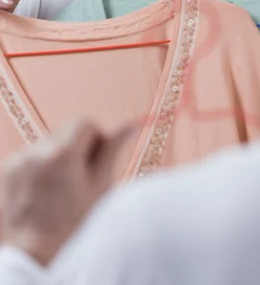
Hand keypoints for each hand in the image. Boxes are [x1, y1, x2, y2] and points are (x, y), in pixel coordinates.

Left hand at [0, 120, 132, 265]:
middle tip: (79, 178)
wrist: (34, 255)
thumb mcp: (99, 187)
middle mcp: (36, 151)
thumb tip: (129, 124)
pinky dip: (38, 169)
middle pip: (64, 132)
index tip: (94, 163)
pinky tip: (42, 193)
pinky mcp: (5, 172)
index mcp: (62, 153)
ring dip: (56, 158)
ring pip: (47, 145)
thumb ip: (112, 149)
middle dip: (75, 148)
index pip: (84, 123)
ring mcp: (17, 161)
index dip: (94, 140)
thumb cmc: (73, 226)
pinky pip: (29, 158)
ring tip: (58, 190)